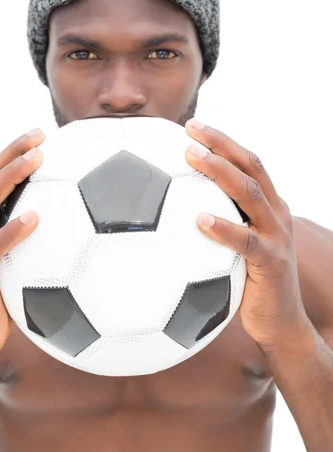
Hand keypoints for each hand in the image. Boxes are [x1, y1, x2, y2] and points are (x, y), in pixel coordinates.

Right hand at [0, 129, 44, 362]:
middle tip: (39, 136)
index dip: (13, 154)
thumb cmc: (6, 301)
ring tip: (36, 161)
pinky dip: (11, 231)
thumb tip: (85, 232)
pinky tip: (34, 218)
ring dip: (10, 178)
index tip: (41, 133)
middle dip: (11, 154)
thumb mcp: (23, 266)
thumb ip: (40, 244)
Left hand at [184, 119, 311, 348]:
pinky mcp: (272, 262)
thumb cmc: (248, 286)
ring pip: (251, 194)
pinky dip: (224, 228)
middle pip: (251, 166)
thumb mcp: (233, 251)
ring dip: (220, 172)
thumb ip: (216, 230)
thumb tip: (171, 219)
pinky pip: (246, 242)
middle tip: (190, 129)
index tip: (192, 126)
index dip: (223, 141)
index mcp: (268, 208)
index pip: (247, 163)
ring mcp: (277, 236)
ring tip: (190, 157)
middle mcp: (276, 215)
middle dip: (221, 143)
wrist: (280, 324)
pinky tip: (199, 219)